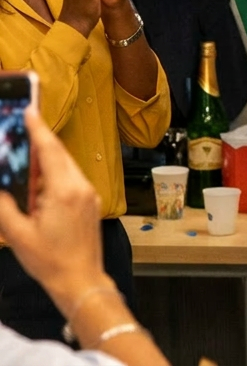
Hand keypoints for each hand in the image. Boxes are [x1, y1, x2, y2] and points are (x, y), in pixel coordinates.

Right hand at [0, 109, 106, 305]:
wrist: (81, 280)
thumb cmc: (50, 261)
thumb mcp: (18, 235)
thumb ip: (5, 207)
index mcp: (63, 191)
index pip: (50, 151)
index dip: (39, 129)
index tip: (30, 111)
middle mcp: (80, 186)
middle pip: (60, 155)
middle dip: (42, 141)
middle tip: (24, 129)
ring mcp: (89, 193)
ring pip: (67, 166)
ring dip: (49, 159)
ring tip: (29, 157)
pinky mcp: (92, 201)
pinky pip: (73, 178)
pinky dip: (57, 174)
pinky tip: (43, 183)